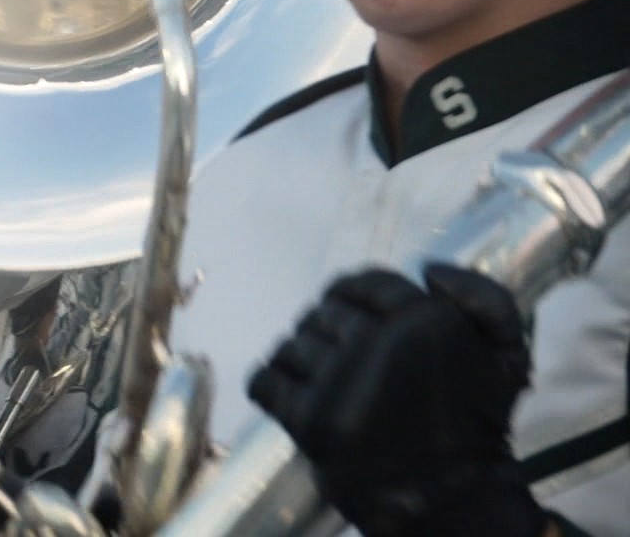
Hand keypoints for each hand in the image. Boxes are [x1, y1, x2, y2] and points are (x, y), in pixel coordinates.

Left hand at [248, 264, 544, 536]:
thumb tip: (428, 269)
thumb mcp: (506, 355)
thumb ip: (484, 299)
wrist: (454, 503)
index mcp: (423, 320)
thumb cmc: (473, 426)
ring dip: (302, 362)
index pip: (361, 283)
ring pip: (291, 344)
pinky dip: (273, 387)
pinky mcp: (308, 418)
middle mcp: (377, 342)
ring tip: (327, 387)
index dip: (354, 299)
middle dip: (329, 334)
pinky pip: (264, 380)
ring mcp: (339, 381)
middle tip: (346, 365)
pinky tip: (295, 399)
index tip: (359, 323)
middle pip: (322, 313)